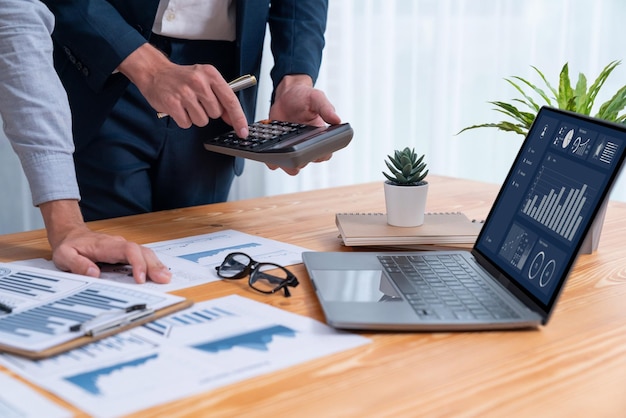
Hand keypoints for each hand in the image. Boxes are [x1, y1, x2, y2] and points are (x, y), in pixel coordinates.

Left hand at [40, 200, 171, 283]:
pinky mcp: (127, 253)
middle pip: (142, 251)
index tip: (140, 278)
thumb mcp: (64, 255)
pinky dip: (153, 265)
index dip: (137, 263)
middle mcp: (119, 244)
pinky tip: (160, 273)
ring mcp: (124, 248)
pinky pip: (143, 257)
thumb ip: (77, 264)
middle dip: (154, 265)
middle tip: (163, 279)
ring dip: (156, 265)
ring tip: (166, 278)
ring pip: (145, 253)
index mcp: (106, 245)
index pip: (128, 250)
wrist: (72, 234)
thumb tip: (94, 273)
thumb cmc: (70, 246)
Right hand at [117, 43, 248, 137]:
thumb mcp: (205, 80)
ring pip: (202, 121)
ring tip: (186, 104)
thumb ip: (220, 98)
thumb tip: (232, 118)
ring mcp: (185, 93)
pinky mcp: (172, 103)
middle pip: (216, 113)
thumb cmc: (182, 78)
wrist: (155, 72)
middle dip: (208, 112)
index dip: (239, 118)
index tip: (243, 131)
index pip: (230, 100)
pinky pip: (187, 123)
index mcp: (211, 74)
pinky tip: (178, 108)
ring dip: (195, 117)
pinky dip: (183, 119)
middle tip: (197, 101)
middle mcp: (199, 82)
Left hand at [266, 75, 341, 174]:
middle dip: (299, 160)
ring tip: (281, 152)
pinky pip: (275, 163)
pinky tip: (269, 151)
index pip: (324, 155)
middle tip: (294, 148)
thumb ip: (326, 108)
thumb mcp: (317, 98)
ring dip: (286, 164)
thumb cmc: (304, 97)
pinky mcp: (278, 149)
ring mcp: (291, 149)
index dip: (320, 156)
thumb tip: (337, 120)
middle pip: (305, 163)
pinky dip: (271, 161)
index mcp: (319, 138)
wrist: (285, 95)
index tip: (313, 149)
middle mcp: (305, 146)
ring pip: (291, 168)